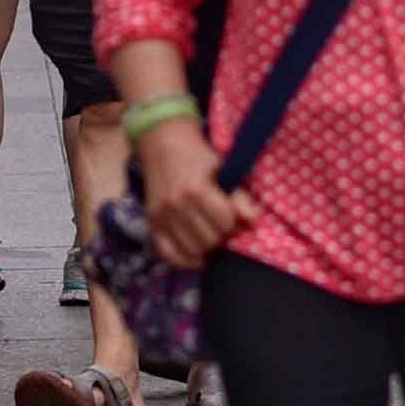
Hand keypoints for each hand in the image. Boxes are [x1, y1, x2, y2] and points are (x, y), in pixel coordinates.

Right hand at [135, 124, 254, 268]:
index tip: (237, 217)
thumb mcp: (223, 169)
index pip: (226, 222)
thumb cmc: (198, 156)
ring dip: (207, 248)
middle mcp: (176, 205)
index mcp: (197, 189)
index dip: (236, 222)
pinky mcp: (152, 224)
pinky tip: (198, 255)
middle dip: (223, 236)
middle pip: (210, 240)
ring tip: (212, 235)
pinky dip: (185, 260)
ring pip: (192, 250)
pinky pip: (168, 255)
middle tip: (225, 227)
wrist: (164, 145)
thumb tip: (253, 222)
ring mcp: (161, 217)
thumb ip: (239, 197)